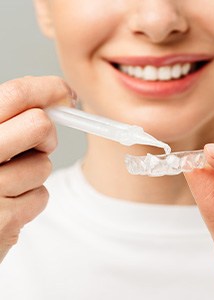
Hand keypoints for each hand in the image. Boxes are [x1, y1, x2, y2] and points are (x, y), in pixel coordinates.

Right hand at [0, 76, 74, 262]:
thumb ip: (10, 116)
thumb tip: (55, 92)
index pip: (16, 95)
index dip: (49, 90)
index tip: (66, 94)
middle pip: (39, 125)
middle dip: (45, 135)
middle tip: (38, 144)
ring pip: (43, 165)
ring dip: (32, 173)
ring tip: (7, 183)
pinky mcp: (4, 221)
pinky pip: (40, 196)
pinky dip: (30, 199)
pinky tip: (8, 204)